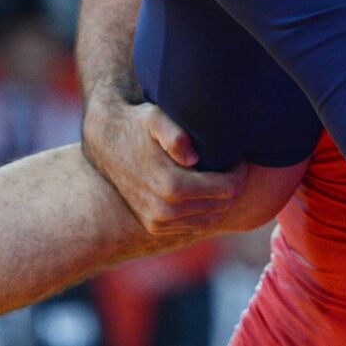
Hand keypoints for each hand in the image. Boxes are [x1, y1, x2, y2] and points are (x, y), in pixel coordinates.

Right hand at [81, 87, 246, 235]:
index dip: (239, 172)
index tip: (236, 157)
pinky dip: (206, 210)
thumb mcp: (156, 118)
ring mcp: (158, 222)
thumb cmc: (138, 124)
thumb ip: (175, 135)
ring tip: (217, 175)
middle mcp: (164, 211)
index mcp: (171, 186)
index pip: (228, 189)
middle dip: (233, 185)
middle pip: (222, 205)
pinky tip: (204, 189)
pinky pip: (195, 226)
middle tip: (230, 164)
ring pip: (211, 218)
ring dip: (221, 199)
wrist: (106, 143)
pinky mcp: (154, 227)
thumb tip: (192, 158)